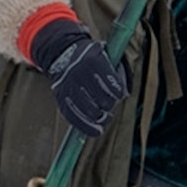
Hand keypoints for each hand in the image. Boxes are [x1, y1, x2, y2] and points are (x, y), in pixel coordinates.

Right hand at [28, 17, 128, 137]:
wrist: (63, 55)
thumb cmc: (91, 58)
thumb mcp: (105, 55)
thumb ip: (117, 71)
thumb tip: (125, 93)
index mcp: (92, 61)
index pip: (108, 80)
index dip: (117, 90)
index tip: (120, 94)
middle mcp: (78, 73)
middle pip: (100, 98)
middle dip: (109, 104)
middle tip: (110, 105)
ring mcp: (68, 87)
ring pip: (89, 111)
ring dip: (101, 118)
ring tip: (105, 118)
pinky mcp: (61, 98)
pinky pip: (74, 117)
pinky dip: (86, 127)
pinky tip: (96, 131)